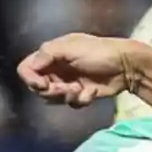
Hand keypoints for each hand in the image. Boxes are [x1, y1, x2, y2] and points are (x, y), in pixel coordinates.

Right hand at [17, 34, 131, 107]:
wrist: (125, 66)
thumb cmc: (98, 52)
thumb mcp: (70, 47)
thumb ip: (47, 54)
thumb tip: (30, 67)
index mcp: (50, 54)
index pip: (26, 69)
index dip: (31, 79)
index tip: (43, 84)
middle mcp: (55, 69)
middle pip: (38, 88)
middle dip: (52, 91)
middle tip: (68, 88)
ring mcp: (67, 82)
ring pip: (53, 99)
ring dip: (67, 97)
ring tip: (80, 90)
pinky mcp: (80, 94)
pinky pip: (71, 103)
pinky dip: (81, 100)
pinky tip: (92, 93)